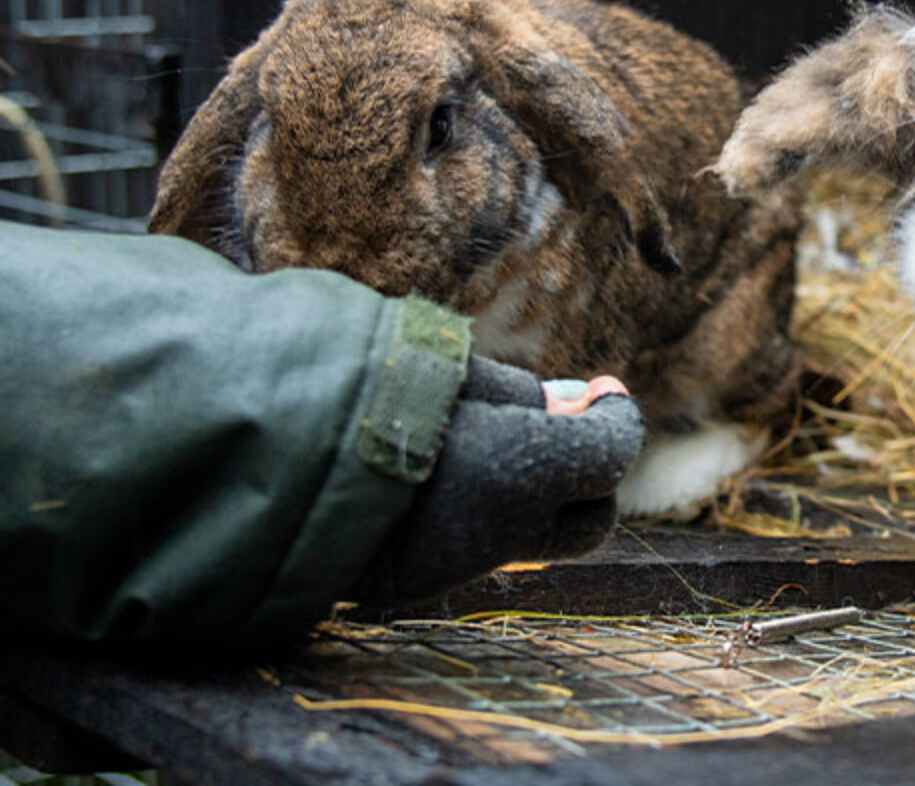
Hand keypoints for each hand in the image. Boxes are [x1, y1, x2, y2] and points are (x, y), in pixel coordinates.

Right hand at [349, 356, 644, 606]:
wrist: (251, 461)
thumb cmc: (355, 390)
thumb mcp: (447, 374)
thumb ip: (517, 393)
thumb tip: (574, 403)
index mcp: (518, 469)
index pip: (611, 452)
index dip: (618, 416)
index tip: (604, 388)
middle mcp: (499, 533)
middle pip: (593, 522)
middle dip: (590, 475)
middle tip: (562, 426)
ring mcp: (456, 567)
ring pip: (534, 543)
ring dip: (536, 497)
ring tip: (497, 444)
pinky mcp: (415, 584)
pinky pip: (478, 550)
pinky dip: (483, 515)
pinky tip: (450, 477)